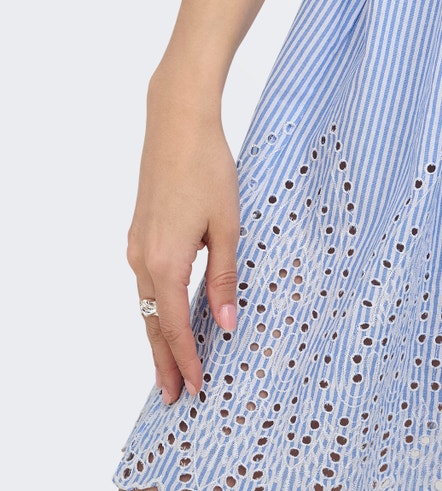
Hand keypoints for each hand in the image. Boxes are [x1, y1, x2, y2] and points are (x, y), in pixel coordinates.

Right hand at [125, 83, 241, 405]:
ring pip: (147, 304)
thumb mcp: (226, 225)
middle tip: (173, 396)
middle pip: (153, 324)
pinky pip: (146, 283)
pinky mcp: (139, 232)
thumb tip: (226, 325)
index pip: (174, 327)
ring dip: (158, 336)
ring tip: (170, 366)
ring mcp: (136, 246)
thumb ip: (224, 278)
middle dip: (164, 361)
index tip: (195, 388)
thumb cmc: (208, 168)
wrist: (177, 124)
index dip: (186, 360)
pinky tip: (167, 315)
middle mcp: (143, 260)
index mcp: (165, 263)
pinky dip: (156, 308)